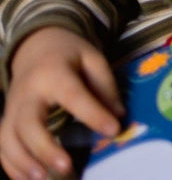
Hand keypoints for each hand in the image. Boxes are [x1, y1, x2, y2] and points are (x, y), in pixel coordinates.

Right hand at [1, 27, 123, 179]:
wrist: (35, 47)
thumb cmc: (69, 55)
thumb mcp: (93, 58)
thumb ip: (105, 85)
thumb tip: (119, 115)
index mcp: (53, 73)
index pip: (73, 96)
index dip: (93, 114)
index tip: (113, 130)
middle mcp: (27, 93)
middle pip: (29, 124)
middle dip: (45, 148)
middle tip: (67, 166)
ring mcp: (12, 109)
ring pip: (9, 140)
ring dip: (24, 162)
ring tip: (44, 179)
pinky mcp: (6, 122)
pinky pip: (2, 147)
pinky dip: (12, 166)